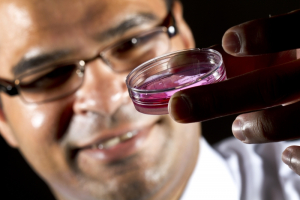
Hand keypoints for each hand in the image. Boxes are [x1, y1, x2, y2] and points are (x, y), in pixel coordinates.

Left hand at [168, 9, 299, 173]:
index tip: (228, 41)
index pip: (295, 30)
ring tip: (240, 128)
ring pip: (284, 123)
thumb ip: (241, 56)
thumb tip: (183, 63)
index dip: (265, 34)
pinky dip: (294, 158)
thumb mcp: (280, 57)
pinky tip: (287, 155)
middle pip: (270, 86)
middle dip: (217, 99)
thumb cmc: (295, 72)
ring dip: (253, 128)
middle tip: (178, 107)